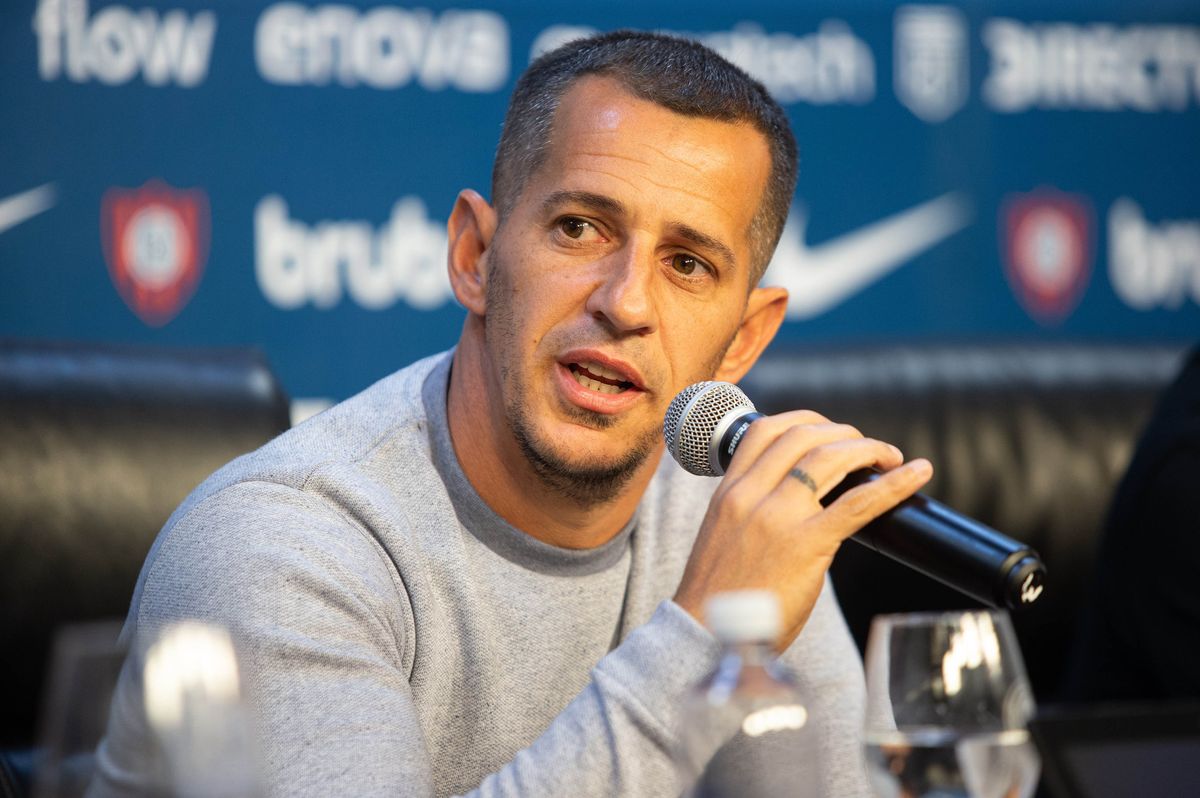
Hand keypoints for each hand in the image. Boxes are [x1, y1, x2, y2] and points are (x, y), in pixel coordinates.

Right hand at [673, 410, 932, 648]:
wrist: (704, 636)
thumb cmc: (720, 598)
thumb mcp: (724, 537)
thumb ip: (752, 512)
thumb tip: (798, 503)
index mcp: (728, 493)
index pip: (763, 430)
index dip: (804, 420)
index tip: (829, 430)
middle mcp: (749, 495)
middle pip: (802, 436)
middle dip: (843, 432)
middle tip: (867, 448)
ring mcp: (776, 517)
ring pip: (829, 456)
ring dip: (868, 448)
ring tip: (890, 457)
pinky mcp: (806, 544)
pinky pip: (859, 502)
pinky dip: (894, 484)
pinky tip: (917, 473)